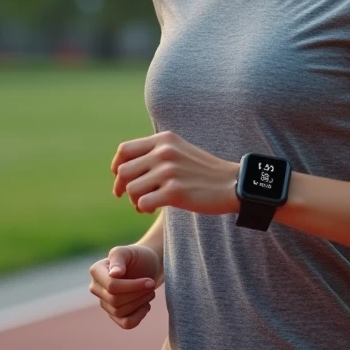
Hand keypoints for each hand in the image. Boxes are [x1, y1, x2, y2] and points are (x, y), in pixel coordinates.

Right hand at [89, 244, 161, 329]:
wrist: (148, 265)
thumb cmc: (138, 256)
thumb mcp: (128, 252)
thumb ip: (118, 259)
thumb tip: (113, 274)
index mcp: (96, 271)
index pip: (111, 286)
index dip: (133, 286)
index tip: (150, 281)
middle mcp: (96, 288)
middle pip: (115, 300)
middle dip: (138, 294)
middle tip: (151, 285)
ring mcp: (104, 302)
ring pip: (119, 312)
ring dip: (140, 303)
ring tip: (150, 292)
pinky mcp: (115, 314)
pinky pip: (125, 324)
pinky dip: (138, 317)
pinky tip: (146, 306)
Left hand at [112, 131, 238, 215]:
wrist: (232, 184)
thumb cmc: (203, 171)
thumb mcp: (179, 150)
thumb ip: (155, 152)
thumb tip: (123, 166)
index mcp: (163, 140)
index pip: (124, 150)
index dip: (117, 167)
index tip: (120, 178)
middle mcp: (164, 152)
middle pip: (123, 171)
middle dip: (121, 187)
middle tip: (129, 198)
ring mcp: (169, 172)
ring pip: (131, 189)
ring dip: (134, 201)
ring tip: (144, 204)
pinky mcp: (174, 192)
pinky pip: (143, 203)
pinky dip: (143, 209)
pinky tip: (153, 210)